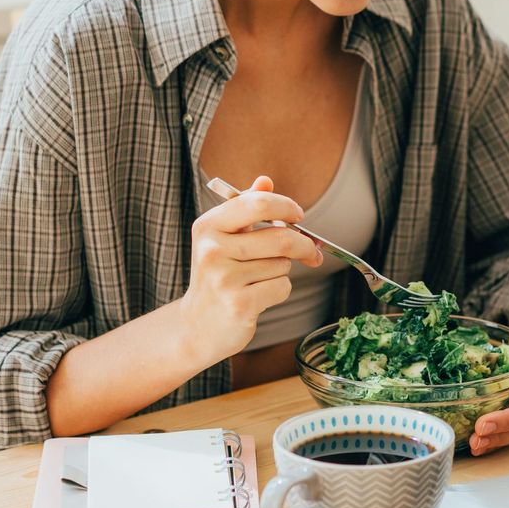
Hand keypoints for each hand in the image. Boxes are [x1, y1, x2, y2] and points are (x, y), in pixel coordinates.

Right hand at [179, 176, 322, 363]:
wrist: (197, 326)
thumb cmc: (218, 275)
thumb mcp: (225, 238)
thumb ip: (245, 208)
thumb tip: (265, 181)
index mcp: (208, 226)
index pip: (257, 204)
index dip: (286, 207)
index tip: (299, 216)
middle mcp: (212, 250)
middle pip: (282, 238)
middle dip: (304, 245)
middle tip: (311, 252)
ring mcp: (224, 279)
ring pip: (283, 265)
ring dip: (282, 271)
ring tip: (258, 279)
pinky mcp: (239, 305)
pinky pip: (281, 288)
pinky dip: (279, 291)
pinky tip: (259, 296)